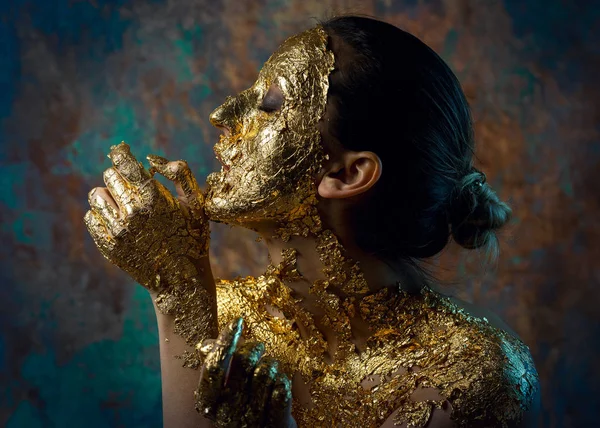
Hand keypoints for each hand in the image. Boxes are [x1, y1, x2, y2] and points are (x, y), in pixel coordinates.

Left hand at [84, 143, 215, 365]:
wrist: (182, 280)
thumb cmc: (192, 237)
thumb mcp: (197, 204)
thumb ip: (181, 174)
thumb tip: (153, 159)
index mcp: (155, 199)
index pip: (126, 164)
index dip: (121, 152)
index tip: (121, 149)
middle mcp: (133, 213)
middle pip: (109, 176)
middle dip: (121, 177)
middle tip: (134, 188)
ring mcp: (118, 231)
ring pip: (96, 195)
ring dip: (108, 194)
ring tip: (124, 204)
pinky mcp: (109, 246)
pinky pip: (91, 217)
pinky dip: (102, 214)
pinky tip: (118, 220)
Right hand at [195, 318, 295, 427]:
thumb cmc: (239, 407)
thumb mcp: (221, 390)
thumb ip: (214, 365)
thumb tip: (207, 344)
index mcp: (209, 401)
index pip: (214, 366)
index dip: (225, 341)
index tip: (237, 321)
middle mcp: (227, 411)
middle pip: (244, 362)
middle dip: (254, 348)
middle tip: (258, 347)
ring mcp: (251, 418)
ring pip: (265, 371)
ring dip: (270, 364)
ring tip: (269, 368)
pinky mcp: (275, 423)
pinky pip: (282, 389)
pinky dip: (283, 380)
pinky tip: (280, 383)